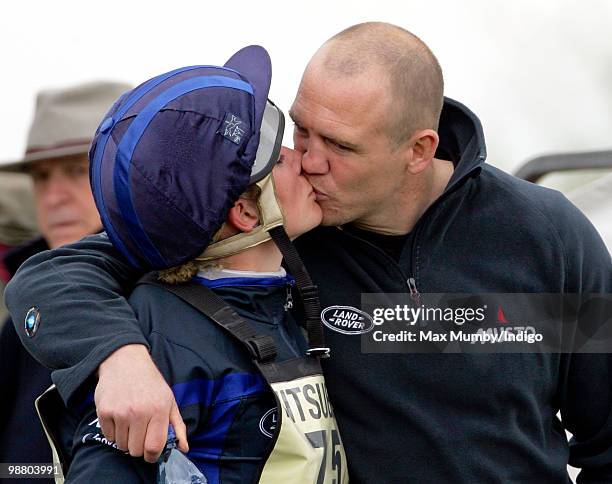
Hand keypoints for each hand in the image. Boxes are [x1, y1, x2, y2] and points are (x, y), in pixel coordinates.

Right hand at [95, 344, 188, 461]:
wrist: (126, 362)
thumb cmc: (151, 383)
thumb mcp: (169, 400)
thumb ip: (178, 426)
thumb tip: (184, 447)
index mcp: (159, 410)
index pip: (154, 447)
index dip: (152, 455)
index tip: (151, 452)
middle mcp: (139, 412)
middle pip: (136, 450)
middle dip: (139, 446)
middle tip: (140, 433)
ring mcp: (120, 412)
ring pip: (121, 445)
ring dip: (126, 439)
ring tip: (130, 422)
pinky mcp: (104, 411)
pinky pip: (108, 436)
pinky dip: (114, 432)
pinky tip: (120, 417)